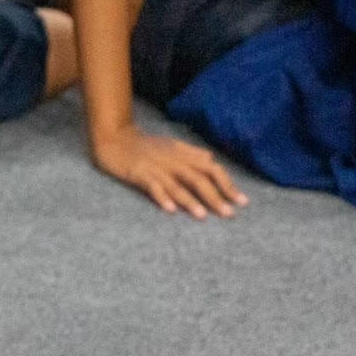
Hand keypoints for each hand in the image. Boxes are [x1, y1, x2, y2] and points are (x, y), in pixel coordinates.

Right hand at [91, 124, 246, 218]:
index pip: (211, 168)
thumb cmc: (144, 146)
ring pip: (176, 184)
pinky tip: (170, 209)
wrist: (114, 138)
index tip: (241, 201)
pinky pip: (152, 185)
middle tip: (229, 214)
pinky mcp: (137, 173)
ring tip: (203, 216)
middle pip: (198, 178)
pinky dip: (161, 196)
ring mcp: (155, 167)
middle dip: (215, 196)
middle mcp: (172, 160)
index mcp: (183, 154)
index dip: (227, 184)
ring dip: (190, 200)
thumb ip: (192, 154)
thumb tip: (212, 162)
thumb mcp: (172, 146)